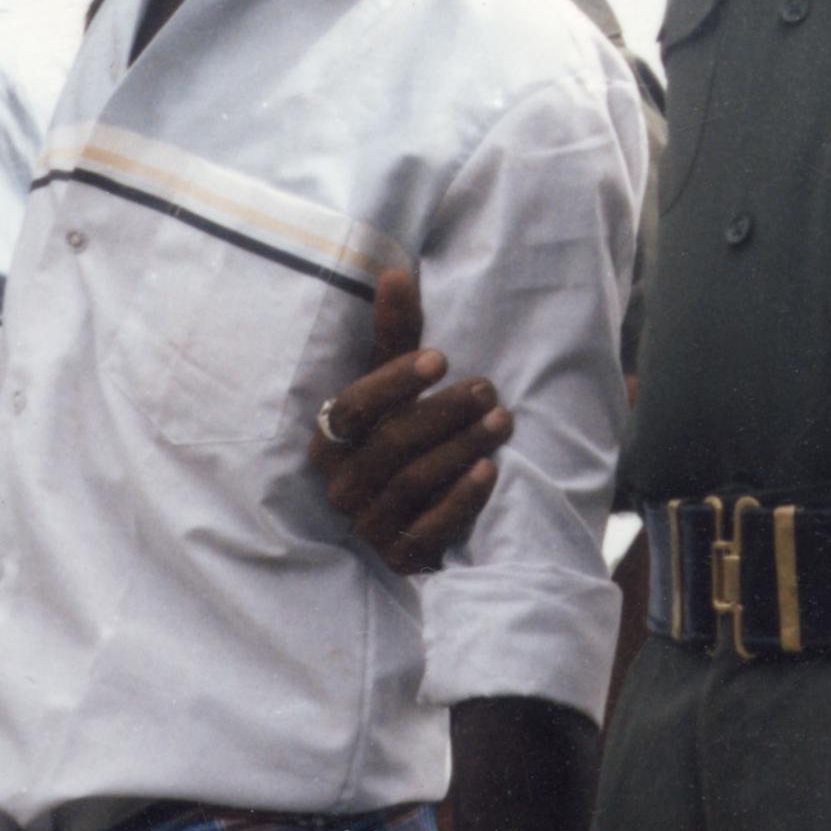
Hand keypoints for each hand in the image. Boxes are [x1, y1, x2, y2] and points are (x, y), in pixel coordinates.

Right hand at [311, 268, 509, 573]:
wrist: (413, 512)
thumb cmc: (401, 429)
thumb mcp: (397, 382)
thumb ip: (395, 334)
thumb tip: (395, 273)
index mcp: (328, 438)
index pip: (353, 408)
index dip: (395, 382)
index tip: (441, 357)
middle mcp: (339, 484)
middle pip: (390, 446)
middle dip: (443, 413)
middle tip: (489, 389)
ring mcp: (366, 524)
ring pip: (412, 484)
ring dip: (461, 450)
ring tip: (502, 421)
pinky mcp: (396, 556)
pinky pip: (428, 531)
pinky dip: (461, 501)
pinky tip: (491, 471)